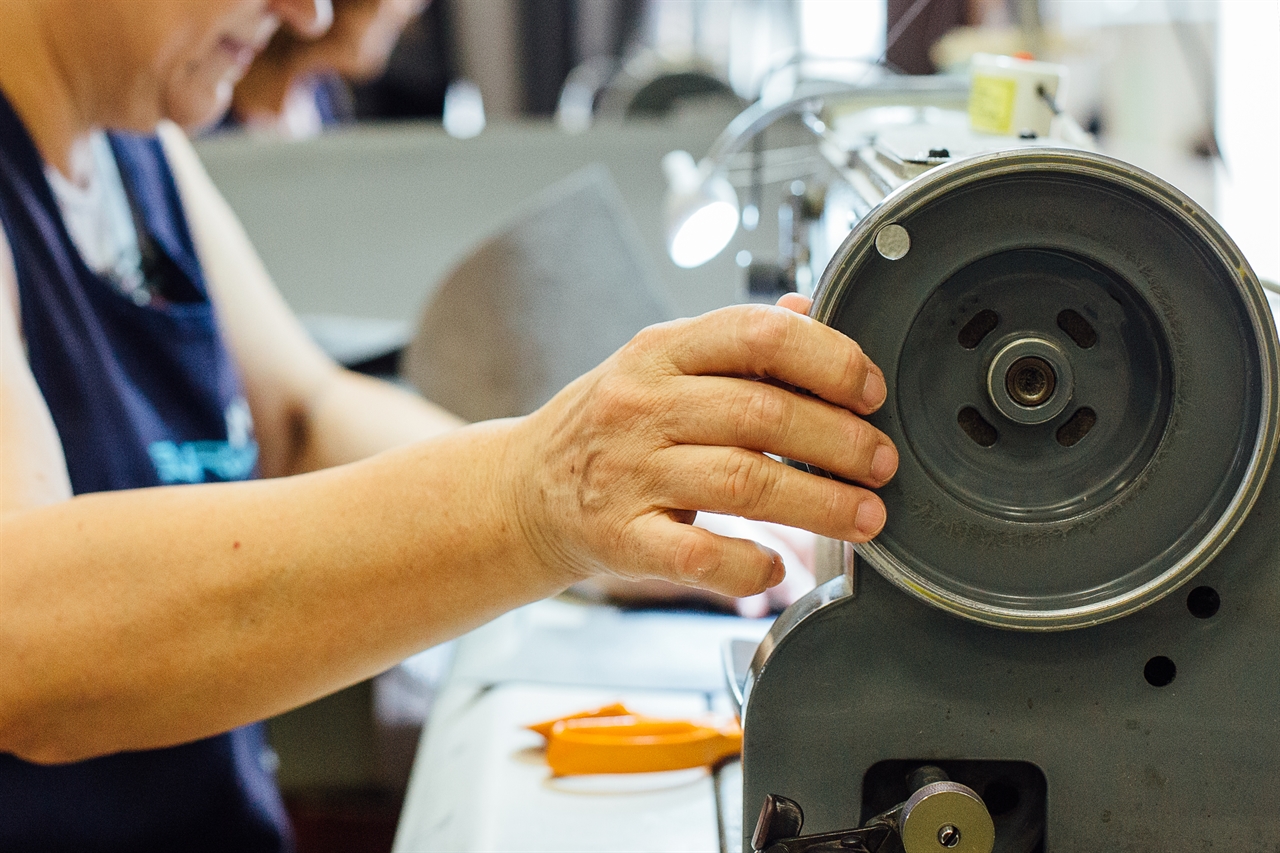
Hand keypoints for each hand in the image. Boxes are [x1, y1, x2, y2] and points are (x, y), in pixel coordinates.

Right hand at [504, 295, 896, 597]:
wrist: (521, 491)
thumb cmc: (606, 427)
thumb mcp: (658, 363)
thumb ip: (732, 342)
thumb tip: (809, 309)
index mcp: (661, 350)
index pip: (757, 333)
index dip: (829, 359)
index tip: (870, 391)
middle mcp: (642, 404)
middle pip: (763, 414)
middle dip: (843, 441)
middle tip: (883, 464)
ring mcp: (629, 472)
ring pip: (743, 482)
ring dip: (820, 503)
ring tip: (865, 517)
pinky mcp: (620, 537)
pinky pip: (696, 554)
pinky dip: (748, 565)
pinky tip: (777, 567)